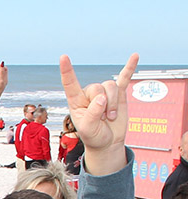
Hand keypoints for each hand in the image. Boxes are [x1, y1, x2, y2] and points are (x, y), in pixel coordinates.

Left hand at [61, 53, 137, 175]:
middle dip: (102, 105)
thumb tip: (102, 97)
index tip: (63, 57)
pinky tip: (135, 56)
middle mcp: (89, 94)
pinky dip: (130, 68)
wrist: (108, 142)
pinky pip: (125, 78)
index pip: (70, 83)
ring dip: (112, 104)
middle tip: (102, 119)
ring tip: (110, 117)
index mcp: (76, 101)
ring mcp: (104, 92)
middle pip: (97, 87)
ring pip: (110, 86)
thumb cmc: (94, 136)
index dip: (67, 71)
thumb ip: (92, 114)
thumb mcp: (88, 129)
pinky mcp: (118, 93)